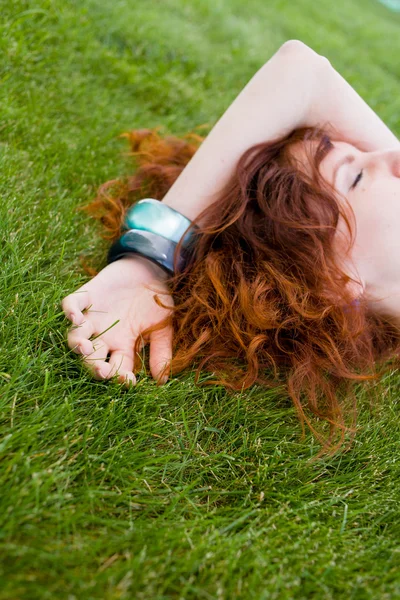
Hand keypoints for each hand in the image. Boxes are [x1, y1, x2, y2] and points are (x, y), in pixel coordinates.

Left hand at [62, 256, 173, 384]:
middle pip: (92, 358)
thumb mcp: (164, 327)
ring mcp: (92, 317)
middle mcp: (103, 335)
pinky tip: (75, 317)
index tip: (128, 381)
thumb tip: (162, 380)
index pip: (117, 368)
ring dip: (77, 344)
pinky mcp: (86, 295)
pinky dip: (70, 310)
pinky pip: (71, 304)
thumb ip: (161, 352)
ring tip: (85, 347)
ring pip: (76, 336)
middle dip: (94, 367)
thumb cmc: (157, 302)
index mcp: (122, 346)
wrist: (150, 270)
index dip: (120, 377)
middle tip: (102, 371)